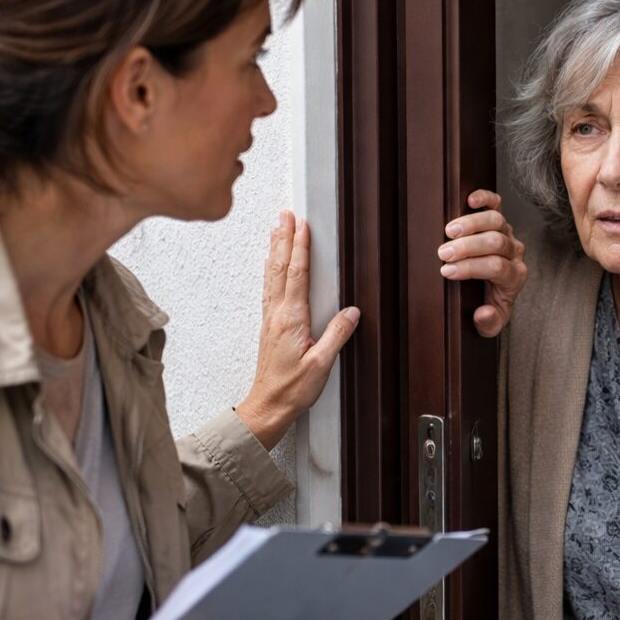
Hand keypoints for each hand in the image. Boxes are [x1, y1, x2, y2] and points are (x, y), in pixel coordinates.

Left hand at [235, 211, 359, 449]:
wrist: (268, 405)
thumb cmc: (293, 389)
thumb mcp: (322, 363)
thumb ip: (337, 334)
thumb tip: (352, 311)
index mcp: (291, 319)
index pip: (297, 274)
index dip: (300, 247)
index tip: (303, 225)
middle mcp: (277, 314)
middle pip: (280, 267)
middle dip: (284, 238)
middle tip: (285, 214)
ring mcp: (271, 318)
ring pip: (272, 275)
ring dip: (275, 249)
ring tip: (276, 229)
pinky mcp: (270, 326)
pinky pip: (270, 288)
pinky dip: (271, 269)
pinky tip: (271, 264)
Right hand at [439, 189, 526, 336]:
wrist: (497, 293)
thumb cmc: (490, 306)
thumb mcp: (490, 324)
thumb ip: (489, 323)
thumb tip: (484, 312)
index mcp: (514, 277)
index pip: (496, 267)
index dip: (471, 268)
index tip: (446, 271)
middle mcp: (515, 253)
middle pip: (496, 242)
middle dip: (468, 247)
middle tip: (443, 253)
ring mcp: (509, 234)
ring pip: (496, 220)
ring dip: (471, 223)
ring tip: (448, 231)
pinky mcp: (500, 220)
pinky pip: (497, 204)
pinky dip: (485, 199)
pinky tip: (470, 200)